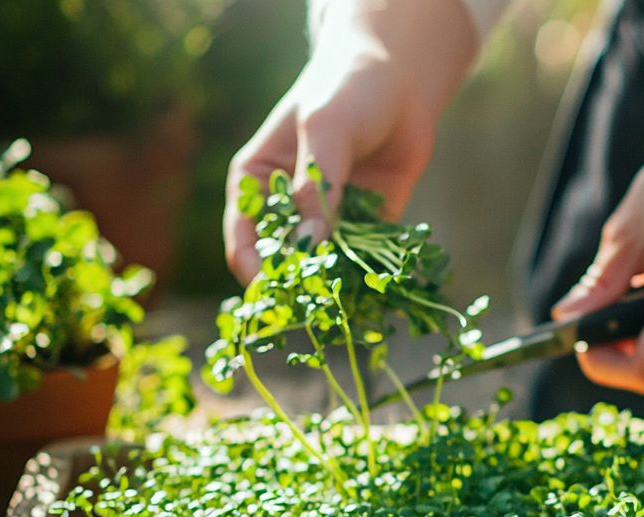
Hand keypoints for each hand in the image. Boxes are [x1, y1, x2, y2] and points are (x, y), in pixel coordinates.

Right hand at [224, 0, 476, 282]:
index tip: (273, 290)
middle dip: (296, 287)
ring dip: (335, 291)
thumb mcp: (326, 128)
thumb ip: (318, 183)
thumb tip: (310, 242)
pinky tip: (380, 297)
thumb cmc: (345, 90)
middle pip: (282, 261)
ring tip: (350, 310)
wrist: (400, 80)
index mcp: (254, 182)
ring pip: (323, 269)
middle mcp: (286, 208)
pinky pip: (363, 262)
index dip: (254, 268)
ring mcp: (327, 222)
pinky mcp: (366, 229)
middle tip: (316, 308)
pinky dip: (370, 280)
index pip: (243, 236)